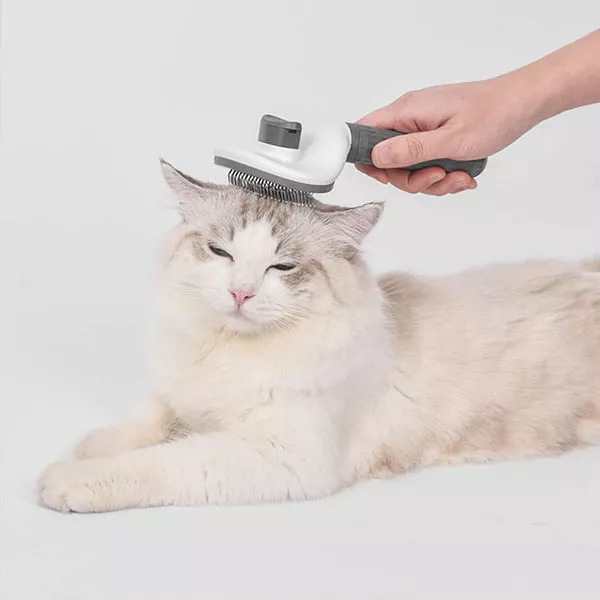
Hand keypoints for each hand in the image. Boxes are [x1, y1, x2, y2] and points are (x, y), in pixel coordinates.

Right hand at [356, 76, 538, 194]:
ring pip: (409, 168)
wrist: (523, 104)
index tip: (389, 177)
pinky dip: (443, 177)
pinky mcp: (435, 138)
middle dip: (411, 179)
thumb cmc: (493, 115)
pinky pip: (426, 165)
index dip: (368, 160)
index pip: (364, 133)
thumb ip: (411, 150)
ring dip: (432, 181)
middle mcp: (410, 119)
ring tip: (458, 177)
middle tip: (436, 177)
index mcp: (407, 112)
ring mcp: (422, 129)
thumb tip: (375, 156)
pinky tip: (463, 175)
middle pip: (388, 160)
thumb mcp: (451, 140)